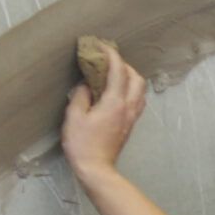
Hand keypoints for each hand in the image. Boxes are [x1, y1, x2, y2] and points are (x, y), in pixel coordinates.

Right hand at [61, 45, 146, 181]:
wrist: (96, 168)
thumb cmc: (82, 144)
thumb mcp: (74, 117)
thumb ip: (81, 96)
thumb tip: (86, 85)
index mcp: (115, 102)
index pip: (118, 70)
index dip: (111, 55)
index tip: (102, 46)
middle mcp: (128, 107)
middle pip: (136, 78)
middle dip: (125, 65)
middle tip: (108, 61)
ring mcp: (131, 117)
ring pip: (140, 90)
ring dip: (130, 78)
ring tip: (113, 75)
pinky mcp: (130, 125)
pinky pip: (137, 101)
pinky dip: (130, 90)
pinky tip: (117, 92)